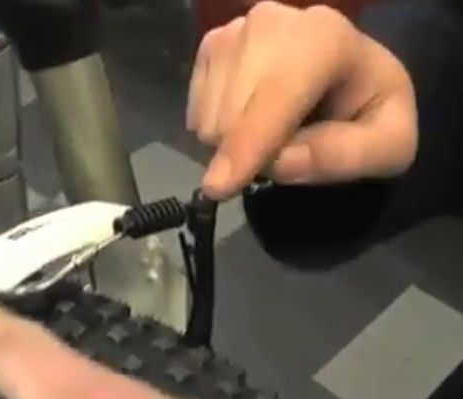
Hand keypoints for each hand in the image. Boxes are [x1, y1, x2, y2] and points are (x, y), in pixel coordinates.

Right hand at [187, 1, 417, 198]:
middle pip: (232, 113)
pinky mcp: (211, 46)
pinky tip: (248, 118)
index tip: (220, 187)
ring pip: (208, 117)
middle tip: (287, 150)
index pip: (275, 96)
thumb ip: (346, 157)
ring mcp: (234, 31)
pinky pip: (195, 111)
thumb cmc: (367, 110)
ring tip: (272, 131)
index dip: (247, 144)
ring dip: (232, 144)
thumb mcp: (389, 145)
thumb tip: (279, 162)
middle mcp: (270, 23)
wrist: (347, 75)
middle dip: (247, 152)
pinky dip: (216, 128)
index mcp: (324, 38)